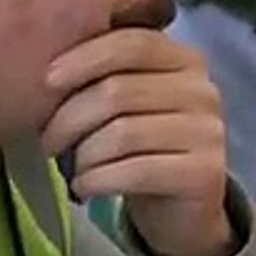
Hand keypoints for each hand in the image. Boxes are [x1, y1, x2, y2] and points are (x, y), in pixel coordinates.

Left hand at [41, 29, 234, 255]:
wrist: (181, 211)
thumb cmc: (143, 147)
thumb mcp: (127, 104)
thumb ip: (105, 76)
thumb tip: (49, 71)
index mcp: (184, 61)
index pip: (133, 43)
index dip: (86, 57)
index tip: (48, 81)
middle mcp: (203, 91)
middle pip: (119, 91)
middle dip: (69, 119)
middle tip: (47, 142)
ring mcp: (208, 132)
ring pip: (122, 133)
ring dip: (83, 155)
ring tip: (72, 168)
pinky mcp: (203, 173)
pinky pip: (136, 171)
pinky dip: (97, 180)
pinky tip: (84, 188)